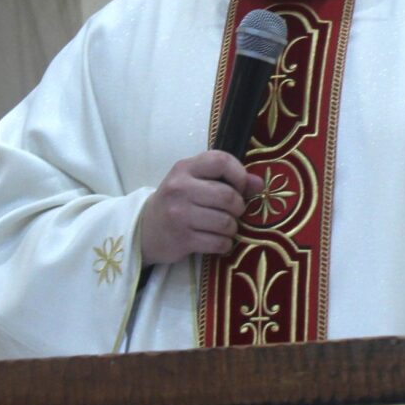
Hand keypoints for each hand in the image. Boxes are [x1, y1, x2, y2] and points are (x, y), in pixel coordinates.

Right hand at [140, 151, 262, 264]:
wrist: (145, 229)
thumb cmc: (177, 201)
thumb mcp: (196, 182)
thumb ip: (227, 179)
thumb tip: (259, 184)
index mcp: (185, 168)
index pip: (221, 161)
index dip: (239, 174)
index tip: (239, 187)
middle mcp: (180, 188)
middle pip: (228, 196)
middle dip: (239, 207)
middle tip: (233, 211)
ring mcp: (179, 214)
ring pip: (226, 222)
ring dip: (232, 228)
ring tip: (224, 227)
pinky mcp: (182, 239)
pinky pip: (219, 243)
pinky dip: (224, 244)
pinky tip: (217, 240)